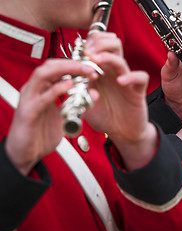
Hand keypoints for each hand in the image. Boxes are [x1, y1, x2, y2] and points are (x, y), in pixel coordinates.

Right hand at [5, 59, 97, 174]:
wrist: (26, 153)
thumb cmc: (42, 133)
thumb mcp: (67, 117)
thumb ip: (79, 106)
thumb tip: (94, 94)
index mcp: (42, 89)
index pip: (57, 68)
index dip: (75, 64)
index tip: (93, 67)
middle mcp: (33, 90)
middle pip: (50, 66)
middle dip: (72, 63)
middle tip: (91, 67)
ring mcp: (28, 99)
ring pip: (42, 75)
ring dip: (64, 70)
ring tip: (82, 70)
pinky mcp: (27, 113)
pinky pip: (41, 97)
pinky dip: (56, 89)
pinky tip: (69, 85)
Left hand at [84, 32, 156, 170]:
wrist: (122, 133)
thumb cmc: (105, 117)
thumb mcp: (85, 103)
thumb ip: (78, 90)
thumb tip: (72, 76)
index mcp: (101, 71)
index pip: (98, 45)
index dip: (89, 43)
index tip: (79, 51)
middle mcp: (113, 72)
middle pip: (113, 43)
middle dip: (99, 43)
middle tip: (89, 53)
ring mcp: (126, 80)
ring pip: (122, 58)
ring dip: (108, 56)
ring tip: (97, 61)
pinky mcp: (138, 90)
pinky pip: (140, 77)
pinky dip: (131, 76)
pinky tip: (120, 81)